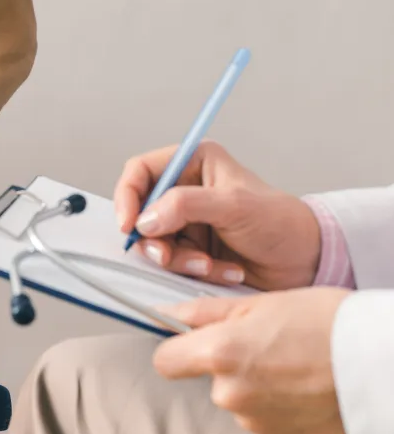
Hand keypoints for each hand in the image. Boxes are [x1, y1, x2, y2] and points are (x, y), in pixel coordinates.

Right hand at [113, 141, 321, 289]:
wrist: (305, 262)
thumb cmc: (282, 224)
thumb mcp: (234, 206)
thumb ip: (186, 206)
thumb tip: (146, 218)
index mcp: (194, 163)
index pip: (140, 171)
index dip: (128, 196)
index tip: (130, 224)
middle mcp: (185, 189)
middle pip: (140, 212)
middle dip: (154, 239)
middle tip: (167, 255)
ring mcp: (186, 221)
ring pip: (152, 241)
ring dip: (177, 259)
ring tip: (206, 264)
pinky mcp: (190, 249)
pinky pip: (170, 262)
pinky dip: (191, 270)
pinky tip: (221, 269)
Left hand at [154, 288, 348, 433]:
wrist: (381, 362)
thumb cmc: (328, 322)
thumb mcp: (260, 302)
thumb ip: (205, 312)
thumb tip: (169, 312)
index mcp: (221, 353)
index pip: (165, 361)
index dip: (177, 348)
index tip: (190, 341)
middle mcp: (230, 392)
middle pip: (207, 378)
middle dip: (227, 363)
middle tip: (266, 343)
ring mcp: (252, 420)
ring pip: (235, 398)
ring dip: (253, 384)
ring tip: (292, 364)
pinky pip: (259, 418)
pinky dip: (273, 404)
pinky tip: (300, 386)